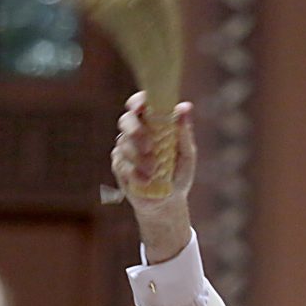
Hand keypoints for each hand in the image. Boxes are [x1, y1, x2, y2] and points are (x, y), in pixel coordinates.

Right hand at [111, 91, 194, 261]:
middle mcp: (137, 133)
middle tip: (149, 147)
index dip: (138, 102)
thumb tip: (185, 107)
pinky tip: (146, 181)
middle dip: (135, 131)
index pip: (140, 105)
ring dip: (139, 159)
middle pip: (126, 121)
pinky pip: (122, 164)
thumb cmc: (179, 175)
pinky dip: (135, 173)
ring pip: (124, 144)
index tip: (141, 106)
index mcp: (152, 124)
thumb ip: (184, 132)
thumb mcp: (186, 154)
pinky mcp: (119, 167)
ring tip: (154, 172)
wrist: (167, 204)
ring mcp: (125, 150)